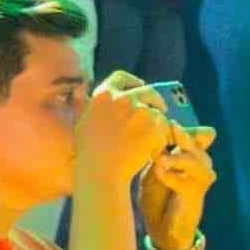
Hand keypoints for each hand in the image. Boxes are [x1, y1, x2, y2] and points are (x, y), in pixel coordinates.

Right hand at [71, 75, 177, 198]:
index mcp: (103, 95)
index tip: (140, 86)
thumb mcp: (85, 123)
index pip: (122, 78)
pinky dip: (161, 139)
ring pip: (157, 113)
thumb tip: (103, 95)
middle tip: (161, 109)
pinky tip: (149, 151)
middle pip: (148, 91)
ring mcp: (141, 110)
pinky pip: (164, 128)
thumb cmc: (90, 153)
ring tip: (145, 143)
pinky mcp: (155, 125)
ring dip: (156, 125)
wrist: (101, 172)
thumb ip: (98, 107)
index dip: (133, 81)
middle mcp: (123, 98)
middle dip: (155, 100)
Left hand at [134, 124, 216, 249]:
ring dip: (176, 157)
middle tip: (168, 127)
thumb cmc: (157, 194)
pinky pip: (185, 181)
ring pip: (194, 159)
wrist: (164, 226)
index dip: (175, 128)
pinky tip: (159, 172)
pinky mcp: (197, 193)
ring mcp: (202, 177)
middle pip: (197, 141)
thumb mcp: (155, 168)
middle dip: (181, 135)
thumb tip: (149, 132)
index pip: (190, 133)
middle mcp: (202, 162)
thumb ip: (157, 152)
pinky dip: (170, 176)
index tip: (156, 121)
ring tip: (159, 158)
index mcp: (192, 153)